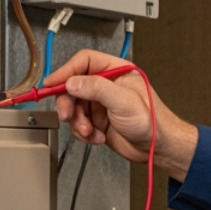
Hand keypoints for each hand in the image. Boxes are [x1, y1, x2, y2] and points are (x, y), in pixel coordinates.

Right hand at [44, 49, 197, 178]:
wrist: (157, 148)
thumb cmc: (153, 121)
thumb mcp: (124, 101)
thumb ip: (97, 88)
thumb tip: (73, 82)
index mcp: (116, 71)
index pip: (84, 62)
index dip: (66, 71)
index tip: (52, 83)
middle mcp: (107, 85)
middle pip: (74, 86)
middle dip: (68, 102)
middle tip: (67, 114)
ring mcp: (101, 104)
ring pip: (74, 107)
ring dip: (77, 122)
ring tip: (89, 130)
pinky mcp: (98, 121)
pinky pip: (79, 124)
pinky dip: (84, 133)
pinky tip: (97, 137)